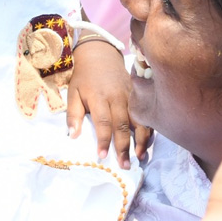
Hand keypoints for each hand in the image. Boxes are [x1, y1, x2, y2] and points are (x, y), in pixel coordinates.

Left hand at [67, 40, 151, 168]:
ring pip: (140, 120)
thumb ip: (73, 115)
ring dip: (141, 140)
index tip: (103, 156)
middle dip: (124, 146)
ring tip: (140, 157)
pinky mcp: (139, 95)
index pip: (103, 122)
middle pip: (123, 125)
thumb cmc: (84, 78)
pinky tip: (149, 143)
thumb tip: (72, 136)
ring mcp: (131, 96)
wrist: (100, 55)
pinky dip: (149, 129)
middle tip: (125, 165)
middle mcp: (117, 98)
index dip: (104, 140)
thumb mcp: (73, 93)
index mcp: (99, 98)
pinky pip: (147, 114)